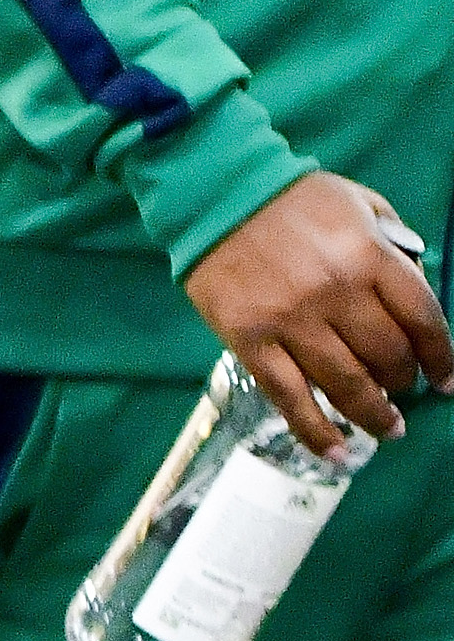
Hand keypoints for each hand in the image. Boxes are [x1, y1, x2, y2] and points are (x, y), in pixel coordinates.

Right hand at [184, 174, 453, 457]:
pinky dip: (316, 432)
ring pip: (347, 386)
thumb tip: (415, 289)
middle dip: (403, 381)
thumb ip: (392, 240)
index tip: (445, 380)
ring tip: (387, 428)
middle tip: (401, 388)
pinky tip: (335, 451)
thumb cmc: (289, 195)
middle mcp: (335, 291)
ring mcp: (290, 319)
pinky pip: (289, 398)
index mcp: (367, 253)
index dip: (442, 358)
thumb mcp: (355, 201)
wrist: (210, 188)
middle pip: (389, 358)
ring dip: (374, 415)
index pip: (423, 320)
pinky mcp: (249, 338)